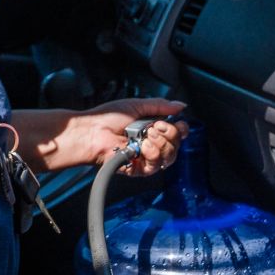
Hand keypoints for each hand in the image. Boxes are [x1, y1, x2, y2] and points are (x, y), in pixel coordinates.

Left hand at [71, 98, 188, 176]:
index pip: (177, 134)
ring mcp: (146, 158)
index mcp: (153, 129)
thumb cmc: (108, 118)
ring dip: (160, 143)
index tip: (175, 122)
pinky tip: (143, 146)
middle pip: (176, 146)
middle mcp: (152, 144)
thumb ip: (161, 106)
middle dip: (170, 134)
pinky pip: (156, 165)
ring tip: (146, 135)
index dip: (180, 129)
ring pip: (169, 157)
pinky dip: (152, 153)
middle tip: (154, 127)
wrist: (93, 131)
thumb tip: (181, 106)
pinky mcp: (139, 169)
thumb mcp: (137, 105)